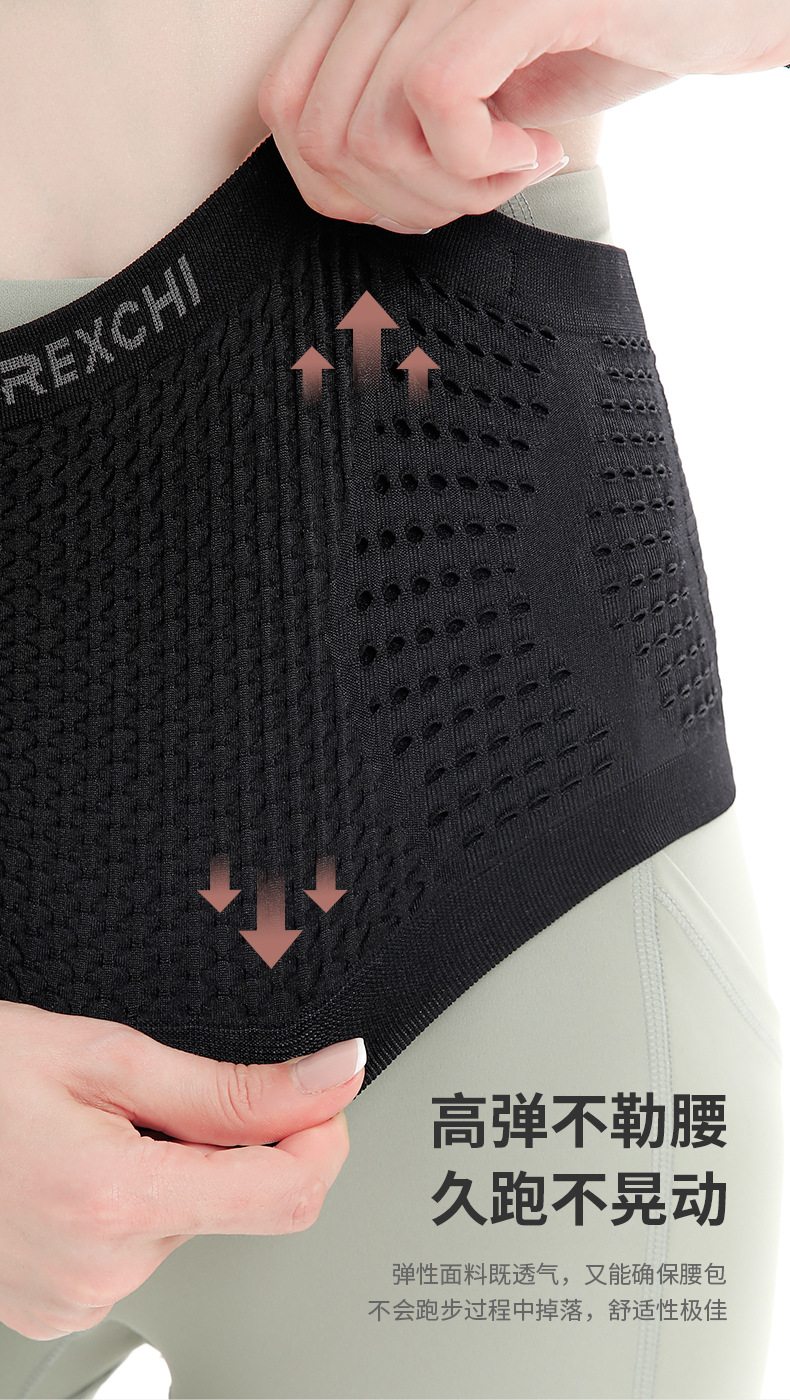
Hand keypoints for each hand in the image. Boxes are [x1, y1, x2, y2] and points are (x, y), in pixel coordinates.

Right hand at [0, 1000, 364, 1339]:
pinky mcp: (57, 1308)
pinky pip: (138, 1251)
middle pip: (237, 1205)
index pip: (288, 1196)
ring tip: (97, 1125)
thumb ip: (232, 1087)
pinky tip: (82, 1163)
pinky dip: (136, 1200)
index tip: (316, 1091)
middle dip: (227, 1142)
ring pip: (188, 1224)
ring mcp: (74, 1301)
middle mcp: (99, 1275)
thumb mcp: (106, 1054)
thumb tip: (333, 1079)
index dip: (322, 1135)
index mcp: (117, 1203)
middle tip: (155, 1092)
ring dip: (174, 1169)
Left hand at [257, 0, 789, 231]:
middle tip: (477, 195)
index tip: (418, 202)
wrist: (721, 13)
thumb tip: (333, 193)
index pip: (287, 107)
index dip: (337, 188)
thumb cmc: (603, 46)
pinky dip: (480, 161)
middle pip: (324, 133)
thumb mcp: (479, 98)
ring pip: (374, 126)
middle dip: (399, 202)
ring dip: (448, 188)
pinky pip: (436, 96)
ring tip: (514, 172)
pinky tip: (536, 156)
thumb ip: (393, 125)